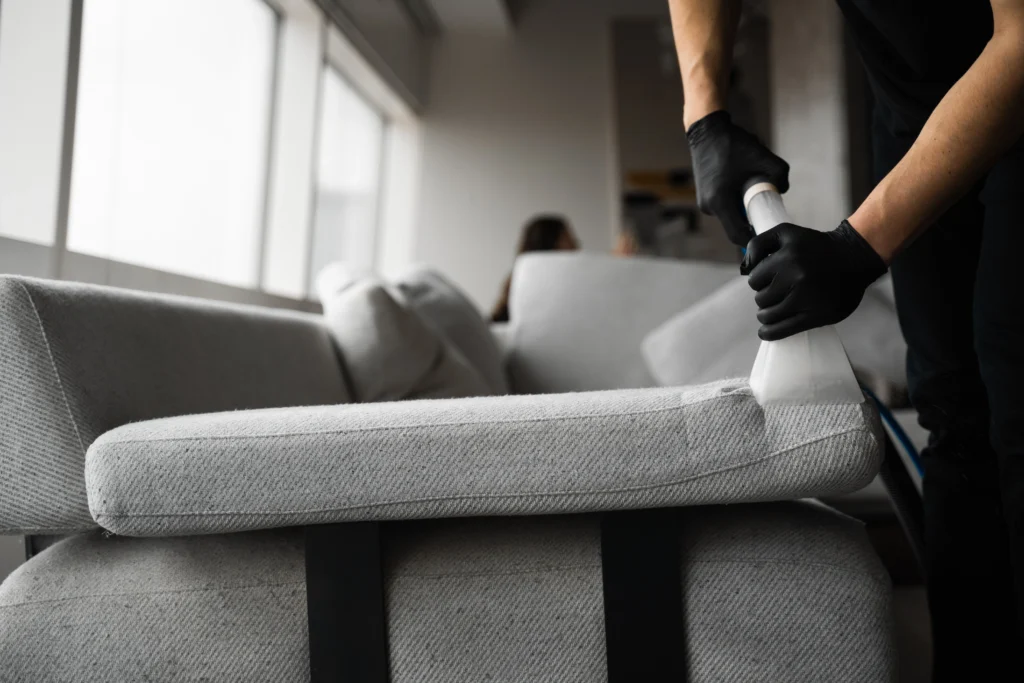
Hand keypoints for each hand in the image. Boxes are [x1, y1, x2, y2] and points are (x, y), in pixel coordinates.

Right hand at [686, 111, 789, 245]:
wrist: (707, 130)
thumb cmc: (733, 144)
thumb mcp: (764, 158)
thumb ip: (781, 177)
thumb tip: (782, 190)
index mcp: (720, 202)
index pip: (738, 235)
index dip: (755, 239)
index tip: (769, 233)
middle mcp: (708, 207)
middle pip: (734, 226)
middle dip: (752, 220)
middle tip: (766, 207)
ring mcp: (704, 202)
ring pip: (729, 215)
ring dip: (743, 208)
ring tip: (752, 187)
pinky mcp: (703, 196)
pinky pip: (723, 206)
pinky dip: (735, 201)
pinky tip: (741, 183)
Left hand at [741, 220, 887, 340]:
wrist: (854, 258)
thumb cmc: (815, 247)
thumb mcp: (786, 233)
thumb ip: (758, 244)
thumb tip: (744, 269)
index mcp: (788, 257)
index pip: (754, 280)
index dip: (760, 280)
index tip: (771, 279)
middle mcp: (797, 278)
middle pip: (761, 299)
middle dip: (766, 296)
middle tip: (779, 292)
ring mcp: (807, 299)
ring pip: (768, 315)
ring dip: (767, 313)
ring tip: (776, 308)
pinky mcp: (817, 316)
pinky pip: (783, 329)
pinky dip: (770, 332)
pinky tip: (764, 331)